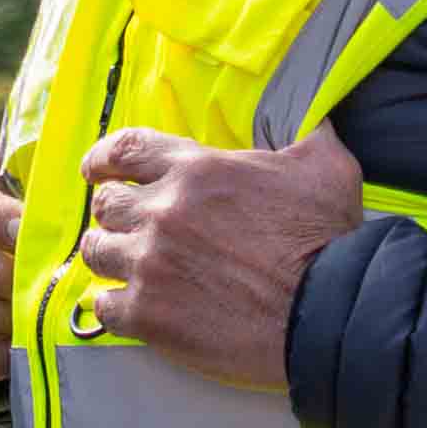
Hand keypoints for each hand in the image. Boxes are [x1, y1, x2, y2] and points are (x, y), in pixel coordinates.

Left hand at [78, 125, 367, 394]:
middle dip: (115, 213)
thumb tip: (312, 114)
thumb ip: (305, 134)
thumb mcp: (325, 167)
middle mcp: (162, 212)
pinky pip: (104, 305)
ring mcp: (149, 263)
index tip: (96, 169)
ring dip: (111, 256)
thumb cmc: (329, 239)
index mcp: (196, 171)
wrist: (330, 312)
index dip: (103, 158)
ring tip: (130, 265)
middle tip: (132, 227)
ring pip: (97, 252)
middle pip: (105, 204)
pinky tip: (131, 306)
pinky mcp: (146, 313)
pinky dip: (114, 305)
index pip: (124, 150)